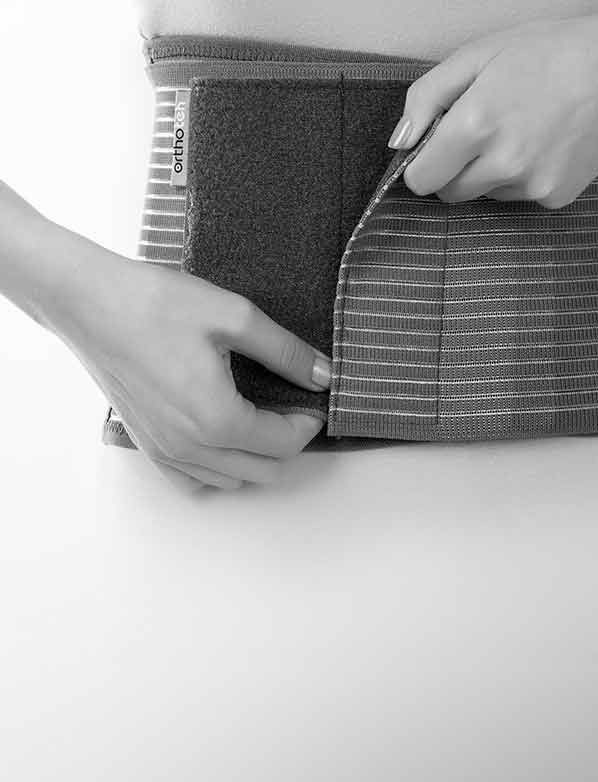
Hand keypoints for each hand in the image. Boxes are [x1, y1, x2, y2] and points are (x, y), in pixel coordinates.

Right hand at [44, 231, 330, 491]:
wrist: (89, 302)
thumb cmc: (156, 304)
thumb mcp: (235, 317)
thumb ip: (286, 352)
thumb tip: (323, 375)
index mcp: (217, 420)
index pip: (284, 443)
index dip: (309, 421)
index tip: (315, 395)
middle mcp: (190, 447)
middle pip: (263, 470)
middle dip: (288, 441)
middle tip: (294, 404)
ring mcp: (164, 451)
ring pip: (230, 479)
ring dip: (256, 456)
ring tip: (262, 415)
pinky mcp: (146, 444)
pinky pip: (192, 479)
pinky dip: (218, 467)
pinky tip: (223, 434)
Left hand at [389, 6, 597, 207]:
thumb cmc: (549, 51)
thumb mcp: (478, 55)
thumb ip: (427, 98)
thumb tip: (399, 142)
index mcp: (474, 125)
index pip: (421, 180)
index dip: (423, 163)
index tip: (438, 146)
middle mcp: (502, 163)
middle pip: (450, 193)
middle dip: (455, 169)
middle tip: (484, 129)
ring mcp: (532, 184)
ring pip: (486, 195)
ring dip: (491, 172)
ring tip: (523, 129)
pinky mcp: (557, 196)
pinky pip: (521, 196)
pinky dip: (525, 177)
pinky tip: (548, 142)